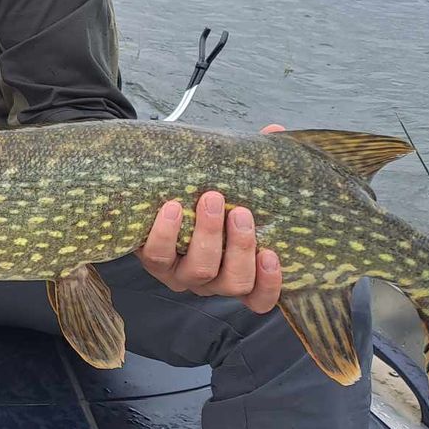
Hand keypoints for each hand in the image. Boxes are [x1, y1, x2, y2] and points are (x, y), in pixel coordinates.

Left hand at [135, 124, 285, 312]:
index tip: (272, 253)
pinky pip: (157, 256)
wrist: (154, 192)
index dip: (270, 284)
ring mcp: (180, 275)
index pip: (260, 298)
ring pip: (199, 271)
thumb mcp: (235, 182)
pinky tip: (173, 207)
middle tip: (240, 211)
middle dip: (240, 247)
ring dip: (208, 235)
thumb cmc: (204, 194)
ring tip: (211, 199)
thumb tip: (276, 130)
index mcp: (238, 271)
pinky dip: (166, 232)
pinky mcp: (152, 262)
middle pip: (233, 282)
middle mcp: (211, 281)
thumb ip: (257, 163)